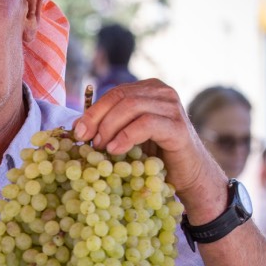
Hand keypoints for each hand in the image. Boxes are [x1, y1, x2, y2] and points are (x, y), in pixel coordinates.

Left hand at [73, 79, 227, 220]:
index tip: (78, 132)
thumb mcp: (128, 135)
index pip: (114, 93)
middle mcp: (162, 92)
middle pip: (120, 97)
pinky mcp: (178, 126)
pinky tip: (115, 150)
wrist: (187, 175)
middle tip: (86, 141)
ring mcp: (172, 107)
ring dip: (109, 128)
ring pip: (131, 106)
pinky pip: (146, 124)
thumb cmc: (155, 156)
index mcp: (148, 89)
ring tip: (100, 148)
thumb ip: (109, 125)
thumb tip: (77, 126)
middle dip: (97, 119)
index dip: (93, 111)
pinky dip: (125, 136)